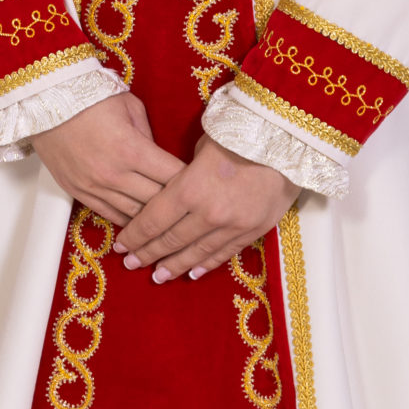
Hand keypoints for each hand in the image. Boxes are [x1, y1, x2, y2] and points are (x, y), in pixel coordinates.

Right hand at [30, 91, 184, 225]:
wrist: (44, 103)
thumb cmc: (89, 98)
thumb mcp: (130, 107)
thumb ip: (150, 136)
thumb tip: (162, 159)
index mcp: (131, 149)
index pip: (174, 177)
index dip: (193, 182)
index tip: (203, 184)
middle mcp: (114, 174)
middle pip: (158, 202)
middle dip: (178, 205)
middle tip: (192, 208)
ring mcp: (94, 187)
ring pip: (136, 216)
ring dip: (154, 220)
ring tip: (172, 223)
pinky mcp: (79, 193)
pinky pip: (111, 216)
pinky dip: (129, 221)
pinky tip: (142, 224)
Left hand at [115, 135, 298, 283]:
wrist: (288, 140)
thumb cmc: (240, 133)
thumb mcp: (202, 146)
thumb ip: (184, 174)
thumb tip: (171, 191)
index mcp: (190, 188)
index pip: (154, 220)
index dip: (135, 235)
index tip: (120, 245)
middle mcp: (208, 213)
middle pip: (171, 240)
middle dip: (148, 253)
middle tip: (131, 264)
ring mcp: (233, 225)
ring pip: (197, 252)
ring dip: (174, 265)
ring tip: (157, 276)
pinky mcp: (254, 229)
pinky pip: (225, 252)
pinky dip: (207, 264)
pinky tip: (193, 272)